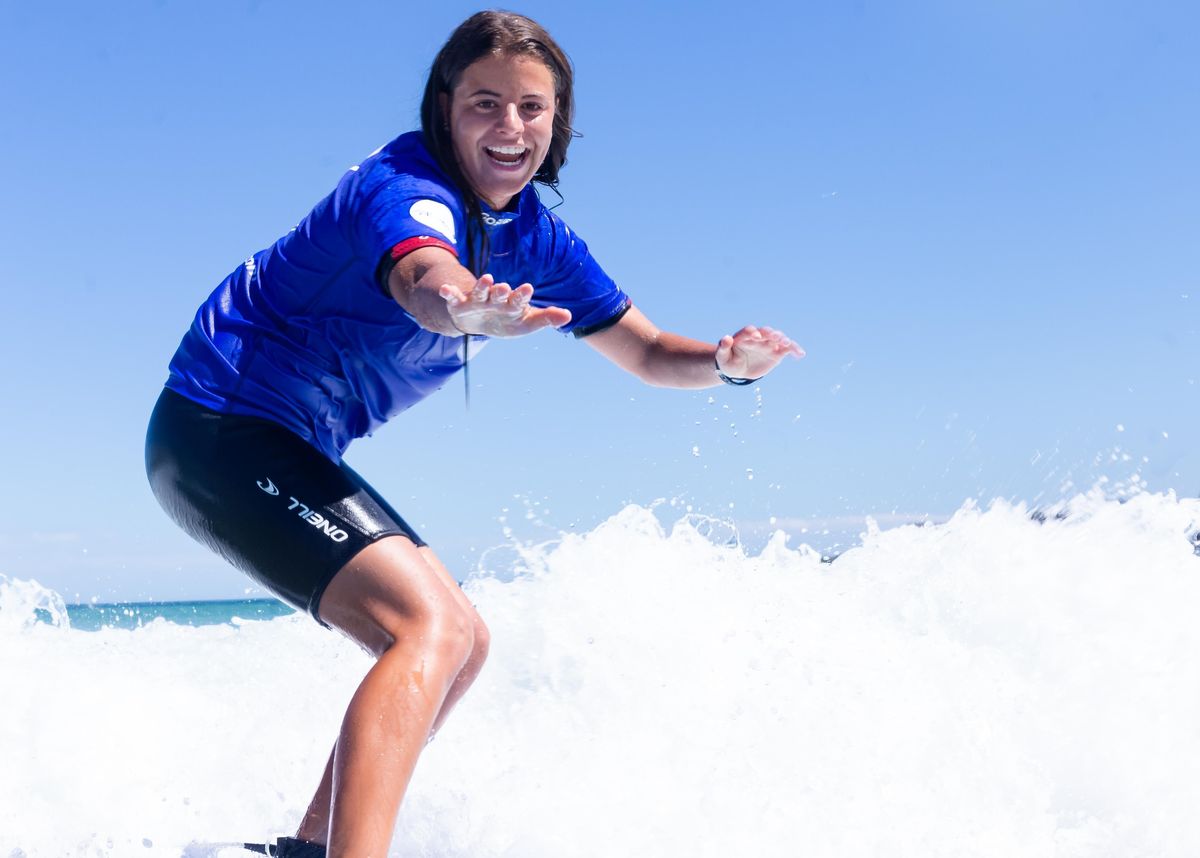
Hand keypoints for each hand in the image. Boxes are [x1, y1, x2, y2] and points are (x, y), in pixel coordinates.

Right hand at [439, 274, 571, 337]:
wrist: (480, 322)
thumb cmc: (507, 321)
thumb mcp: (526, 323)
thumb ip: (546, 318)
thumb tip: (569, 316)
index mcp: (512, 304)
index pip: (518, 299)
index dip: (522, 294)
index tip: (528, 288)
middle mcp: (495, 299)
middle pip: (498, 294)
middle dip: (501, 290)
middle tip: (504, 286)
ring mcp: (477, 301)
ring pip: (479, 292)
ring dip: (482, 286)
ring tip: (486, 279)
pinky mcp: (461, 305)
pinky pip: (454, 299)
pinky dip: (449, 294)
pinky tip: (444, 290)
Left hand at [716, 326, 804, 379]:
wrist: (738, 370)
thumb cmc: (728, 361)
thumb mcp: (722, 357)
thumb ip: (723, 347)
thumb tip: (726, 338)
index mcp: (744, 336)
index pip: (749, 331)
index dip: (752, 333)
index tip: (756, 337)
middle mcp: (758, 337)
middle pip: (766, 332)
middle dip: (771, 333)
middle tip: (775, 337)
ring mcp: (768, 344)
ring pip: (778, 338)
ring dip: (783, 339)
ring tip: (787, 343)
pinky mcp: (777, 352)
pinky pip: (788, 349)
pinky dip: (794, 350)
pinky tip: (800, 354)